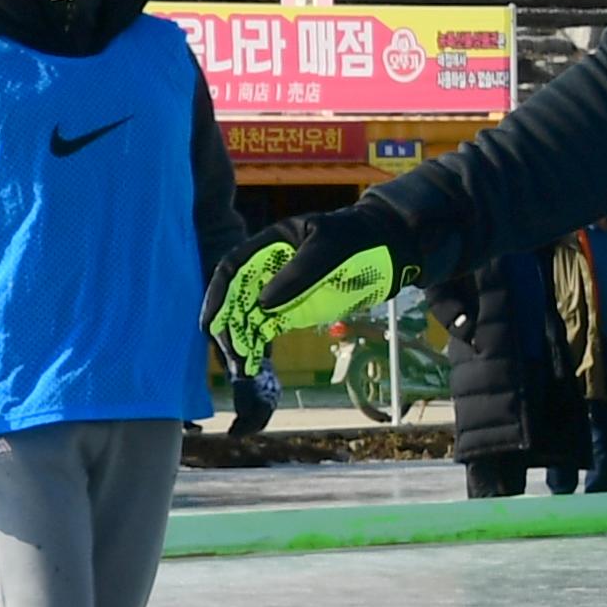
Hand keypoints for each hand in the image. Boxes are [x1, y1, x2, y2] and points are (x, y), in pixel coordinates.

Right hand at [206, 201, 416, 366]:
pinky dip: (258, 346)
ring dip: (241, 340)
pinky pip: (267, 328)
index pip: (233, 269)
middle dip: (228, 325)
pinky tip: (253, 364)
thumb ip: (297, 274)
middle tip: (230, 352)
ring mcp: (281, 290)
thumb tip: (262, 303)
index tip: (212, 321)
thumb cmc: (362, 240)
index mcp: (271, 246)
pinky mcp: (294, 309)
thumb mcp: (330, 250)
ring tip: (241, 366)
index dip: (218, 295)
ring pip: (249, 316)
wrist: (394, 248)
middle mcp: (269, 269)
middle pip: (236, 297)